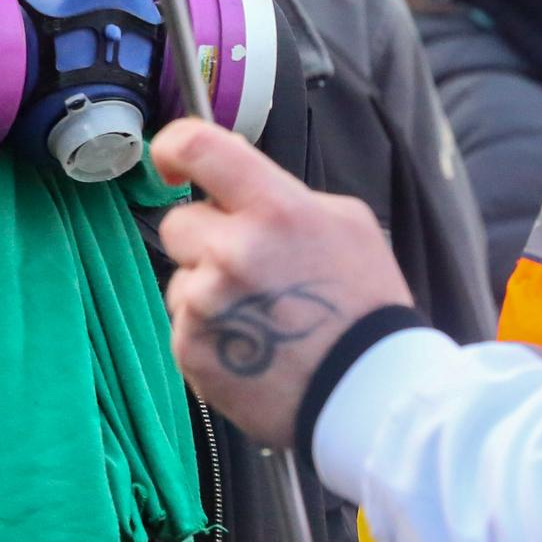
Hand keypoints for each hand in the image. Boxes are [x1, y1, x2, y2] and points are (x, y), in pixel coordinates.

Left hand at [151, 118, 411, 449]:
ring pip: (182, 279)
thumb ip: (281, 194)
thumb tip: (229, 177)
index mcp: (274, 210)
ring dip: (209, 291)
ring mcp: (206, 303)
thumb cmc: (363, 304)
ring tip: (262, 318)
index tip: (171, 162)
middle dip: (206, 240)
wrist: (369, 393)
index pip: (198, 148)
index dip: (174, 147)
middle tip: (252, 269)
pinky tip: (252, 346)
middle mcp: (233, 251)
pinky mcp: (191, 347)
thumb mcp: (344, 223)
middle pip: (178, 223)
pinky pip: (184, 325)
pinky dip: (210, 334)